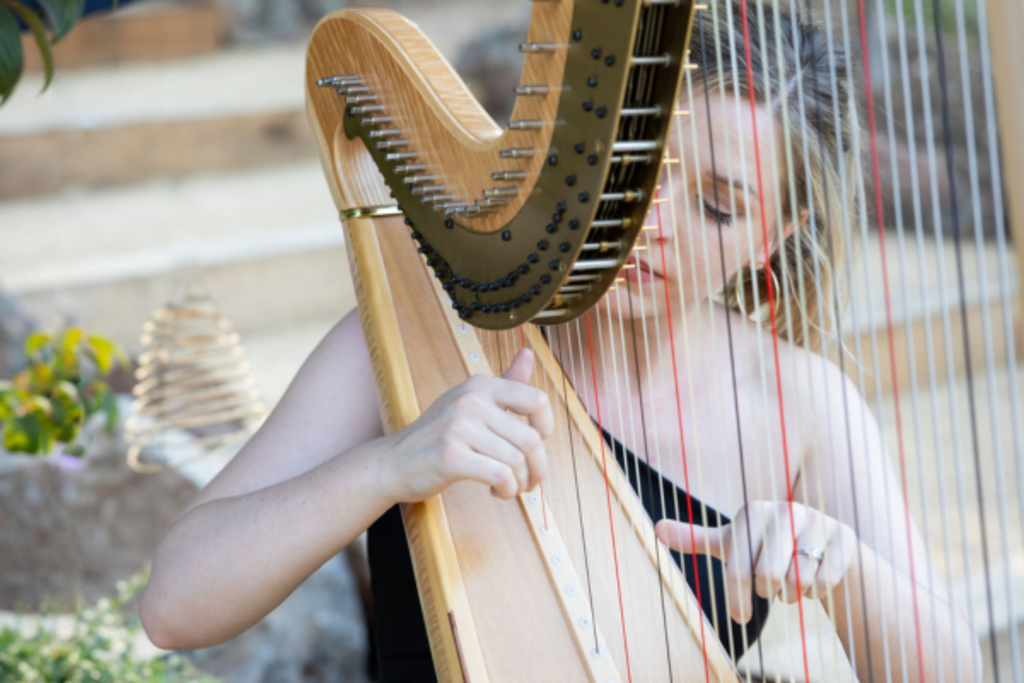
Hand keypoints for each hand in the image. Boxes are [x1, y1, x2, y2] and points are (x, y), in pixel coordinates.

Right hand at [378, 348, 552, 503]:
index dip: (546, 427)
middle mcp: (470, 401)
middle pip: (531, 440)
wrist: (393, 462)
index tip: (537, 444)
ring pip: (517, 461)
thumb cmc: (436, 435)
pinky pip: (500, 475)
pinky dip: (506, 489)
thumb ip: (504, 382)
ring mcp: (459, 428)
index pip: (536, 401)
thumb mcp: (470, 402)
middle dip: (536, 468)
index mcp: (480, 386)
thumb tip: (528, 353)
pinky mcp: (451, 457)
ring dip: (520, 483)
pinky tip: (496, 491)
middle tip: (528, 480)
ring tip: (509, 487)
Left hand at [654, 500, 857, 622]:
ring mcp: (819, 520)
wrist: (821, 546)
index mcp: (753, 511)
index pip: (738, 568)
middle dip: (768, 594)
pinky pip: (827, 581)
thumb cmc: (766, 547)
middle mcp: (786, 510)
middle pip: (769, 576)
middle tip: (771, 591)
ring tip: (792, 584)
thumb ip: (696, 538)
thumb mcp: (731, 545)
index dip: (737, 599)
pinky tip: (815, 583)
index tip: (738, 618)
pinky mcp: (845, 537)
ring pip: (799, 580)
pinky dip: (818, 592)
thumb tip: (656, 527)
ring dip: (794, 593)